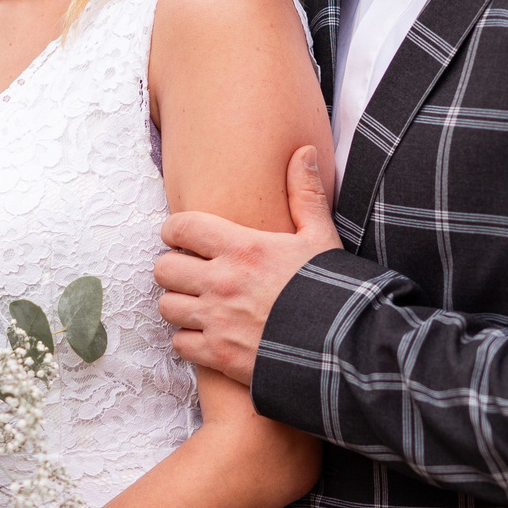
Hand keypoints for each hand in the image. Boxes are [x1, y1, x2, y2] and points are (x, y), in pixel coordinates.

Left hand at [154, 145, 337, 385]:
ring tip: (197, 303)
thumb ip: (306, 194)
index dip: (176, 230)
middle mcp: (222, 282)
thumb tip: (302, 151)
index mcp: (243, 248)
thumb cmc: (333, 289)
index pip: (181, 227)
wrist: (344, 348)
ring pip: (166, 306)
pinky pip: (179, 343)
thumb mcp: (322, 237)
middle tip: (190, 271)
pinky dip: (189, 339)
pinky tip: (208, 334)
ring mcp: (217, 320)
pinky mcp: (218, 355)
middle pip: (164, 268)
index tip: (184, 237)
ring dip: (179, 303)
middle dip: (174, 268)